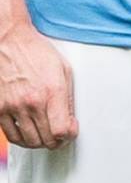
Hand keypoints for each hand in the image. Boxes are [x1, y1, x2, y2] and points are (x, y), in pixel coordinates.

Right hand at [0, 21, 75, 148]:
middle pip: (47, 139)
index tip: (71, 128)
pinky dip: (22, 138)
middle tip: (59, 135)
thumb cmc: (36, 52)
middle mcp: (30, 102)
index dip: (70, 135)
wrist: (7, 40)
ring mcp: (12, 106)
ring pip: (29, 141)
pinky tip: (28, 133)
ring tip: (45, 135)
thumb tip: (70, 121)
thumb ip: (68, 99)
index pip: (62, 131)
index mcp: (51, 92)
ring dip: (40, 142)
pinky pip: (11, 134)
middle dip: (57, 141)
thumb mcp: (63, 71)